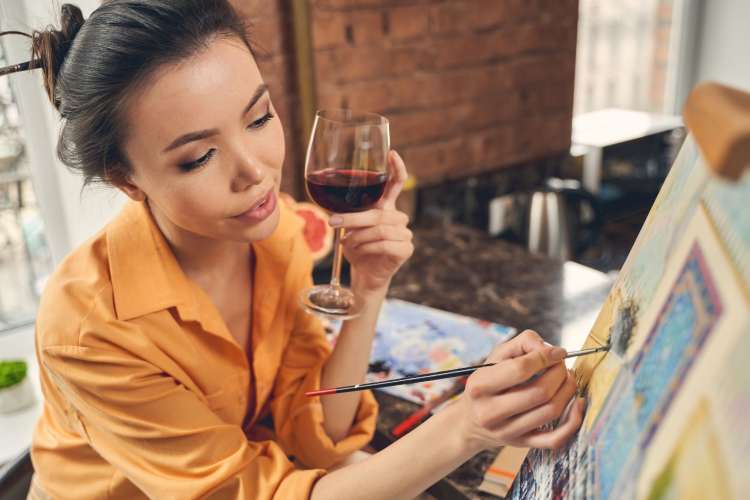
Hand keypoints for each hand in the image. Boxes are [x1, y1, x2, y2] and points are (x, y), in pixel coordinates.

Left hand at [330, 150, 413, 293]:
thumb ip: (348, 214)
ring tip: (347, 242)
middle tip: (335, 223)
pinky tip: (359, 250)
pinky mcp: (405, 249)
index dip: (396, 168)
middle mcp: (398, 218)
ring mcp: (405, 234)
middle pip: (379, 213)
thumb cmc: (357, 247)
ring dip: (359, 236)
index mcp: (386, 207)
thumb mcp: (350, 228)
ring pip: (381, 229)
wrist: (365, 273)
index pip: (397, 183)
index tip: (392, 153)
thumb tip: (329, 204)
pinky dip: (367, 247)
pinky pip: (385, 244)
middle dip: (354, 219)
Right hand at [456, 330, 584, 452]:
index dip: (545, 357)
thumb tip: (551, 350)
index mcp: (480, 385)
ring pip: (551, 411)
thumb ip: (522, 343)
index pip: (520, 369)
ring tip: (568, 378)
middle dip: (559, 373)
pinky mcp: (521, 444)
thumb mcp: (495, 357)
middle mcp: (490, 411)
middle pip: (540, 392)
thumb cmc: (486, 383)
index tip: (557, 352)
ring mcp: (507, 431)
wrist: (470, 422)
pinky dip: (573, 421)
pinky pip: (555, 438)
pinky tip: (577, 404)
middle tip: (562, 366)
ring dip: (568, 391)